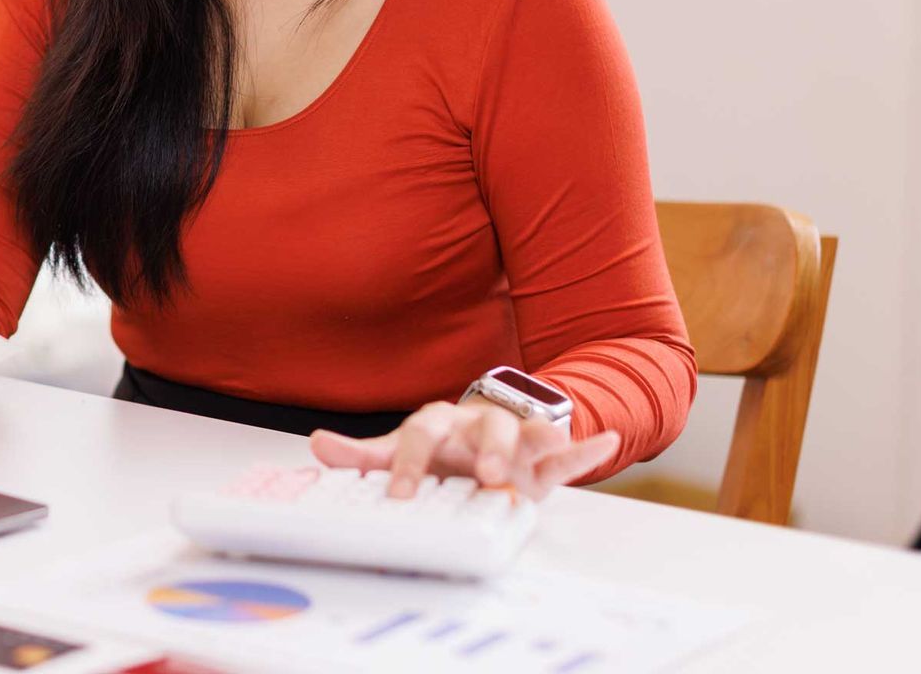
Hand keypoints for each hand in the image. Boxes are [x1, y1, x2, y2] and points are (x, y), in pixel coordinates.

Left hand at [309, 400, 620, 501]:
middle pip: (483, 426)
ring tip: (537, 460)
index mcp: (438, 425)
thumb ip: (364, 456)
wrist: (483, 438)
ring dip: (530, 445)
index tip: (398, 495)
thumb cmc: (442, 449)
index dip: (408, 463)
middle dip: (485, 450)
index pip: (420, 434)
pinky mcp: (543, 459)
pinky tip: (602, 441)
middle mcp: (476, 426)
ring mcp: (513, 439)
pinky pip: (566, 451)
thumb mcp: (401, 452)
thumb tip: (318, 444)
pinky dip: (585, 447)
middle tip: (482, 477)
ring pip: (524, 433)